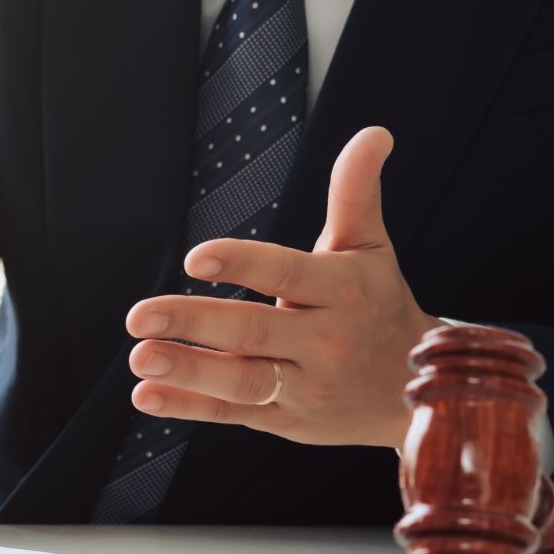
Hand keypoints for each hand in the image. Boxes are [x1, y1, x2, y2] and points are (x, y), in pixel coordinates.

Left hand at [124, 126, 440, 449]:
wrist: (415, 390)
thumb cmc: (378, 303)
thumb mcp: (370, 246)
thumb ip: (356, 191)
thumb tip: (374, 132)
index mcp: (341, 291)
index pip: (287, 275)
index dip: (243, 264)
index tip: (195, 258)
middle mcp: (323, 343)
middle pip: (254, 333)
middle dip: (195, 324)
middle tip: (139, 315)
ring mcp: (303, 387)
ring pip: (242, 383)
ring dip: (188, 372)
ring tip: (140, 358)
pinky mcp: (284, 420)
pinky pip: (231, 414)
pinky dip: (187, 408)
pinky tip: (145, 396)